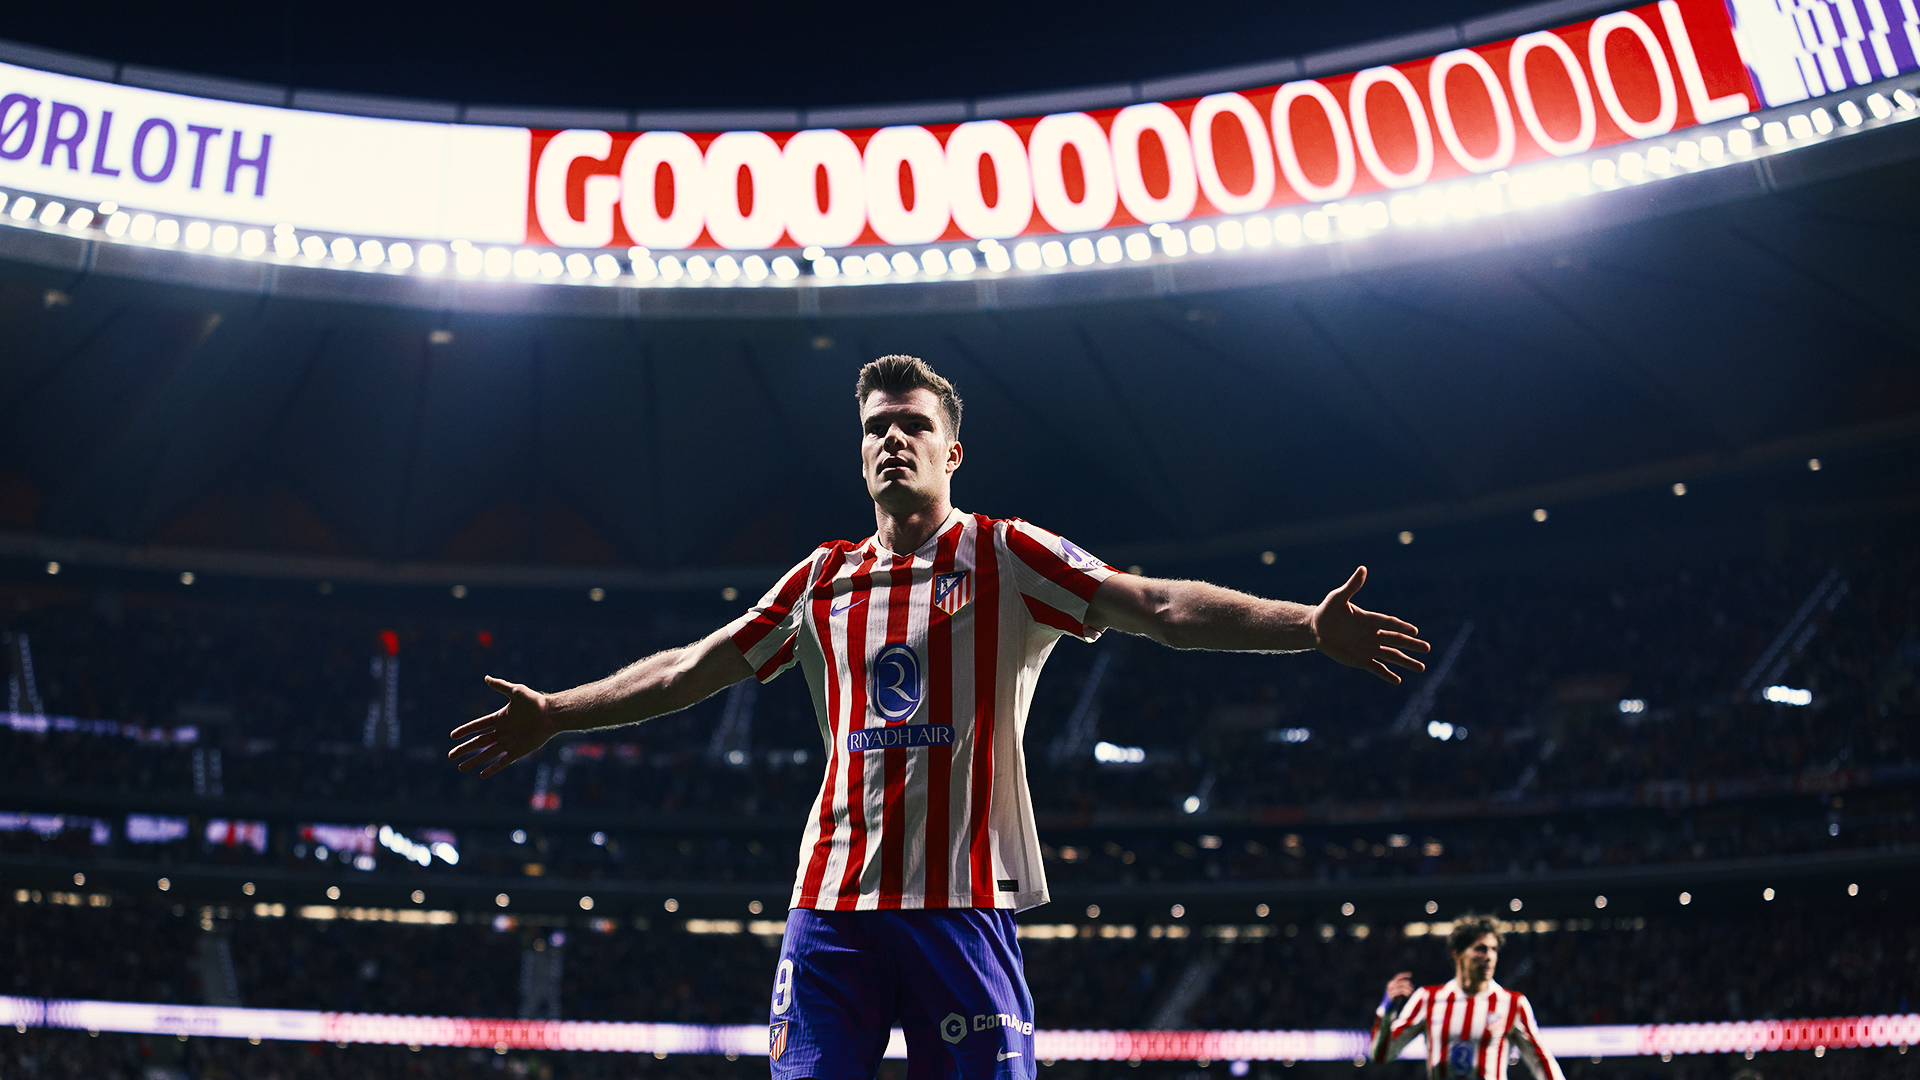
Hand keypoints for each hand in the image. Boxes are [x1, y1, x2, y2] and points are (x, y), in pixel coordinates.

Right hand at [448, 676, 557, 777]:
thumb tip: (486, 677)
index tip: (453, 736)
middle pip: (479, 742)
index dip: (465, 731)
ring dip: (474, 761)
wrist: (551, 714)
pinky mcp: (518, 751)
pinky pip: (503, 761)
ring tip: (461, 768)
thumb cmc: (535, 701)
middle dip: (464, 749)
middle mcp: (502, 732)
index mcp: (499, 718)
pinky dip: (493, 768)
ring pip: (487, 754)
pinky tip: (482, 774)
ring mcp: (509, 742)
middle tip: (451, 756)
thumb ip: (501, 686)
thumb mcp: (516, 691)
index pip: (477, 726)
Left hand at [1311, 567, 1430, 683]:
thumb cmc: (1328, 611)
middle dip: (1412, 645)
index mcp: (1370, 620)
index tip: (1414, 631)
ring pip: (1391, 656)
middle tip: (1427, 649)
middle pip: (1396, 640)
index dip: (1401, 627)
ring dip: (1406, 662)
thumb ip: (1352, 586)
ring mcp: (1368, 648)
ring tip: (1421, 668)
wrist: (1316, 628)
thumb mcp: (1338, 598)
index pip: (1390, 624)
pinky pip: (1376, 668)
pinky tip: (1398, 680)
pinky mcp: (1360, 660)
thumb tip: (1362, 569)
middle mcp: (1373, 635)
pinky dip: (1386, 674)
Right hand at [1385, 971, 1413, 1001]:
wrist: (1388, 1007)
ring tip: (1411, 992)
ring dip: (1409, 989)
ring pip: (1402, 987)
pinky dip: (1406, 993)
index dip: (1405, 974)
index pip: (1398, 976)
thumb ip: (1403, 987)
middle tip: (1413, 988)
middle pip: (1402, 981)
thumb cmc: (1395, 999)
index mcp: (1391, 982)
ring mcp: (1390, 990)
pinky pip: (1401, 992)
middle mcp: (1390, 985)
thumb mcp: (1399, 991)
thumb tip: (1411, 984)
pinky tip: (1408, 995)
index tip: (1411, 974)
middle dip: (1409, 984)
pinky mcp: (1392, 995)